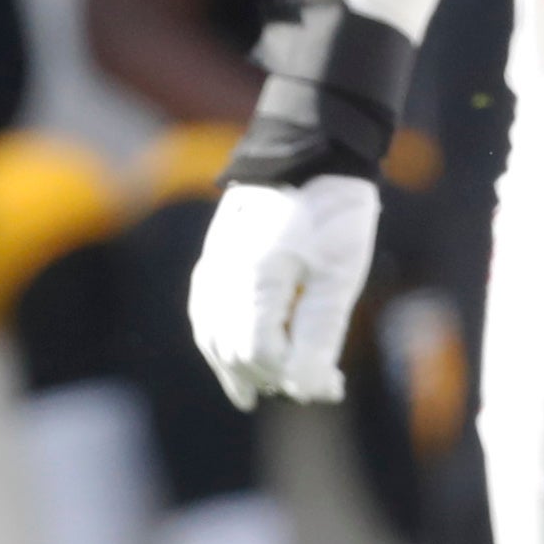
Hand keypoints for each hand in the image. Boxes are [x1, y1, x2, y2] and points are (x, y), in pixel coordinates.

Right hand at [189, 175, 378, 408]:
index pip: (260, 354)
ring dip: (236, 367)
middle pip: (233, 351)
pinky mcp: (213, 257)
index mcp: (255, 276)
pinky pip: (204, 311)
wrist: (310, 149)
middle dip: (270, 376)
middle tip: (313, 387)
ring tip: (256, 394)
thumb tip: (308, 392)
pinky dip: (218, 340)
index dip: (295, 377)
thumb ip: (320, 335)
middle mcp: (223, 274)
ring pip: (211, 335)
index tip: (334, 383)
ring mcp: (212, 264)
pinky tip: (231, 355)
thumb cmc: (333, 210)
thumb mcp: (339, 275)